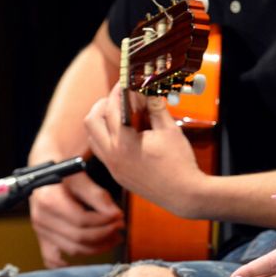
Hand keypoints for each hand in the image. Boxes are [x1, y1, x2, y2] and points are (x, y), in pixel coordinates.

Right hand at [29, 172, 123, 267]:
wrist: (45, 171)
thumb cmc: (63, 169)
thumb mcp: (80, 175)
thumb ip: (97, 195)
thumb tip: (116, 214)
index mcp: (49, 200)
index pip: (81, 220)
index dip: (104, 221)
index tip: (120, 216)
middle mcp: (41, 219)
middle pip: (78, 237)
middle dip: (104, 234)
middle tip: (121, 227)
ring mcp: (40, 231)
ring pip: (72, 249)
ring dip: (97, 247)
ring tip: (115, 237)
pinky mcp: (42, 238)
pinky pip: (52, 259)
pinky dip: (68, 263)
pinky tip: (86, 256)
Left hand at [84, 83, 205, 217]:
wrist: (184, 194)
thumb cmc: (179, 164)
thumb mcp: (169, 130)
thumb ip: (156, 108)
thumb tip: (150, 91)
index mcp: (124, 143)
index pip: (112, 108)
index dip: (119, 90)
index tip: (125, 82)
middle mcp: (112, 156)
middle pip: (92, 120)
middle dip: (103, 104)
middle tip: (120, 96)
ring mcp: (113, 167)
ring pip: (93, 136)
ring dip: (102, 121)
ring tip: (122, 113)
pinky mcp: (117, 174)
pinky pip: (102, 150)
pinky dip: (108, 136)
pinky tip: (127, 132)